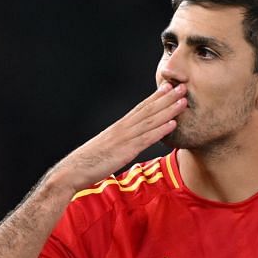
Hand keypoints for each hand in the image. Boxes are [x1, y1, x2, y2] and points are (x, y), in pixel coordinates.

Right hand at [49, 84, 188, 191]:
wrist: (73, 170)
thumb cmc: (89, 161)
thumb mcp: (108, 148)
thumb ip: (121, 143)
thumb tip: (130, 143)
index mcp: (119, 127)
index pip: (140, 108)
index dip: (155, 97)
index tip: (168, 86)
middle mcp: (123, 128)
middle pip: (148, 110)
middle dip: (167, 98)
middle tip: (182, 86)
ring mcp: (124, 138)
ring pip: (150, 121)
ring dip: (168, 110)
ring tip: (183, 101)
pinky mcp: (125, 150)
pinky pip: (146, 138)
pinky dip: (160, 130)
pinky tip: (173, 124)